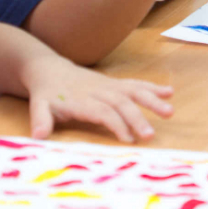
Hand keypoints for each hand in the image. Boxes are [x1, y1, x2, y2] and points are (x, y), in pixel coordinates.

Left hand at [23, 61, 174, 142]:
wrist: (49, 68)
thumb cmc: (46, 93)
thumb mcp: (37, 105)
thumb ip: (40, 119)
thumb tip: (38, 136)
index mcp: (82, 99)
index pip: (102, 111)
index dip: (115, 123)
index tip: (128, 139)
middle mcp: (99, 91)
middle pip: (121, 103)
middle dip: (137, 118)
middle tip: (150, 135)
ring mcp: (109, 86)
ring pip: (133, 91)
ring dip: (152, 100)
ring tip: (170, 112)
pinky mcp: (115, 84)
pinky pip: (135, 85)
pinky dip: (152, 88)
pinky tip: (169, 92)